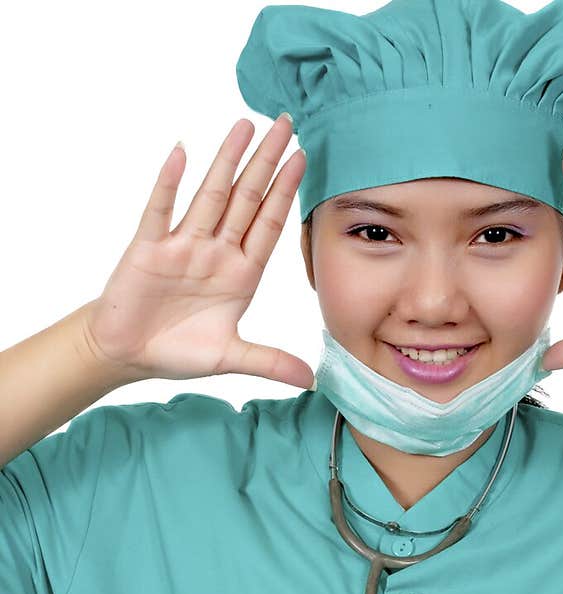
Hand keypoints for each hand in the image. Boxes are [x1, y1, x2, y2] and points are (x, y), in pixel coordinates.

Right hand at [81, 116, 313, 388]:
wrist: (128, 354)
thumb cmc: (177, 350)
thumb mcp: (230, 358)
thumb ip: (270, 362)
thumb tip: (311, 381)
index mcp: (240, 274)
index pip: (269, 224)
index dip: (286, 192)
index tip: (303, 158)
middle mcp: (216, 252)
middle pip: (245, 198)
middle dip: (265, 162)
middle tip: (285, 122)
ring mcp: (183, 246)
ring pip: (209, 195)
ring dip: (226, 161)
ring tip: (245, 125)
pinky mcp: (149, 249)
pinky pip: (160, 211)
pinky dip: (169, 183)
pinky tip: (182, 154)